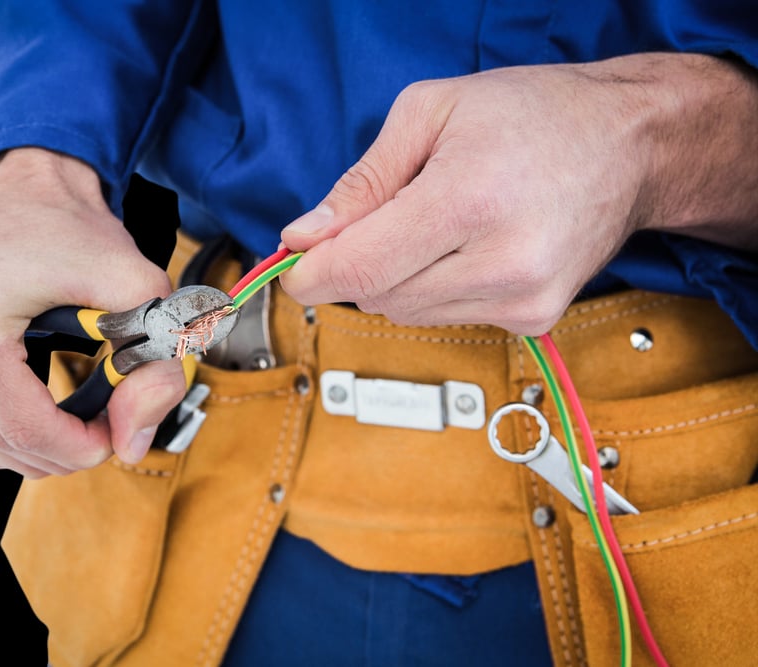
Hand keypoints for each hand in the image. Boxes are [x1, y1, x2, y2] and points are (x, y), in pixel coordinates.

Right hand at [0, 149, 185, 476]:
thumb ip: (154, 365)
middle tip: (94, 431)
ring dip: (15, 445)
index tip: (111, 436)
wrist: (18, 174)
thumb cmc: (73, 226)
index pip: (23, 428)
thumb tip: (133, 443)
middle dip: (52, 451)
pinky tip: (14, 416)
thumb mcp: (136, 286)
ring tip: (60, 424)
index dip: (78, 448)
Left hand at [280, 53, 757, 333]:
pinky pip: (445, 317)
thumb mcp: (430, 113)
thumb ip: (360, 183)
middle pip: (377, 296)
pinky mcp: (534, 318)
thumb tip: (305, 237)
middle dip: (358, 263)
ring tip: (437, 223)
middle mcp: (501, 262)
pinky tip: (466, 247)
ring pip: (406, 313)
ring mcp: (523, 299)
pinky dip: (435, 289)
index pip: (360, 269)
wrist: (631, 144)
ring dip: (397, 277)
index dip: (311, 274)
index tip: (294, 265)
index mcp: (468, 200)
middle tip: (380, 218)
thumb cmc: (535, 115)